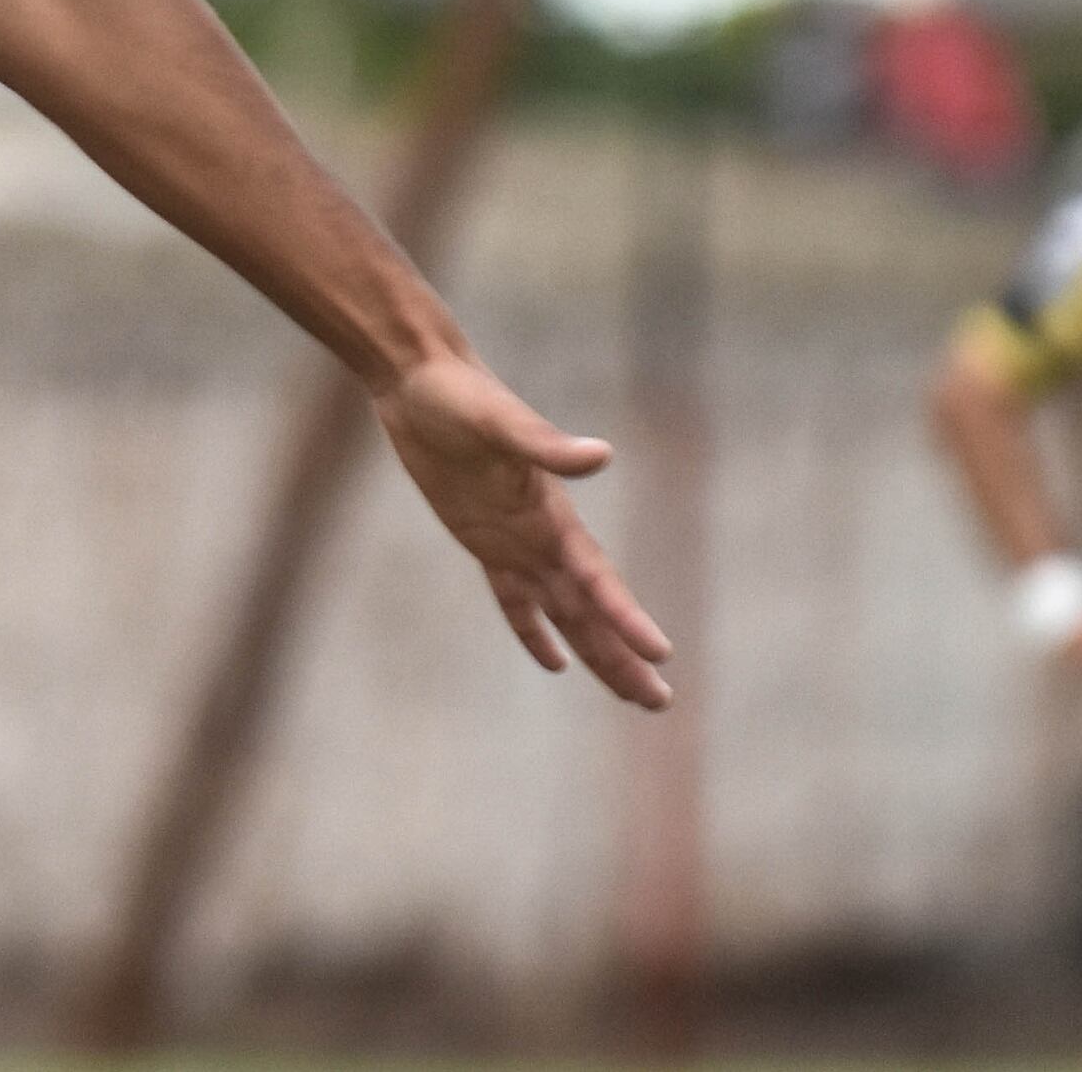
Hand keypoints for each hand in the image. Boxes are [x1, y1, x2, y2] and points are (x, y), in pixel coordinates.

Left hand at [371, 351, 675, 707]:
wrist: (420, 377)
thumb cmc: (460, 395)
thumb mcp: (499, 421)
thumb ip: (547, 444)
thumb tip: (602, 454)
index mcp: (553, 515)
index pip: (598, 580)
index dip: (626, 617)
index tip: (661, 654)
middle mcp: (543, 535)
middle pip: (590, 611)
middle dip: (624, 656)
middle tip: (661, 703)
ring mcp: (516, 541)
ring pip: (563, 614)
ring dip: (595, 653)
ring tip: (631, 694)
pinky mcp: (483, 540)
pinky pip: (514, 599)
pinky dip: (534, 632)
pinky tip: (555, 664)